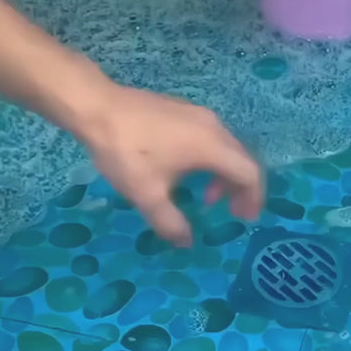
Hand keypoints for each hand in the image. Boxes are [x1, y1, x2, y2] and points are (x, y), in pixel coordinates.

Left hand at [81, 81, 262, 246]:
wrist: (97, 107)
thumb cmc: (126, 152)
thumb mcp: (147, 194)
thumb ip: (171, 222)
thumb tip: (186, 243)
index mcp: (212, 147)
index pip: (249, 173)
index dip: (254, 198)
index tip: (245, 218)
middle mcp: (214, 127)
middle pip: (242, 159)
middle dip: (242, 189)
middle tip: (233, 212)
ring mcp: (200, 115)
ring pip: (227, 148)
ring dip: (225, 175)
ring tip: (208, 197)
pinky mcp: (186, 110)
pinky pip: (213, 138)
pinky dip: (213, 160)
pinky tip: (189, 172)